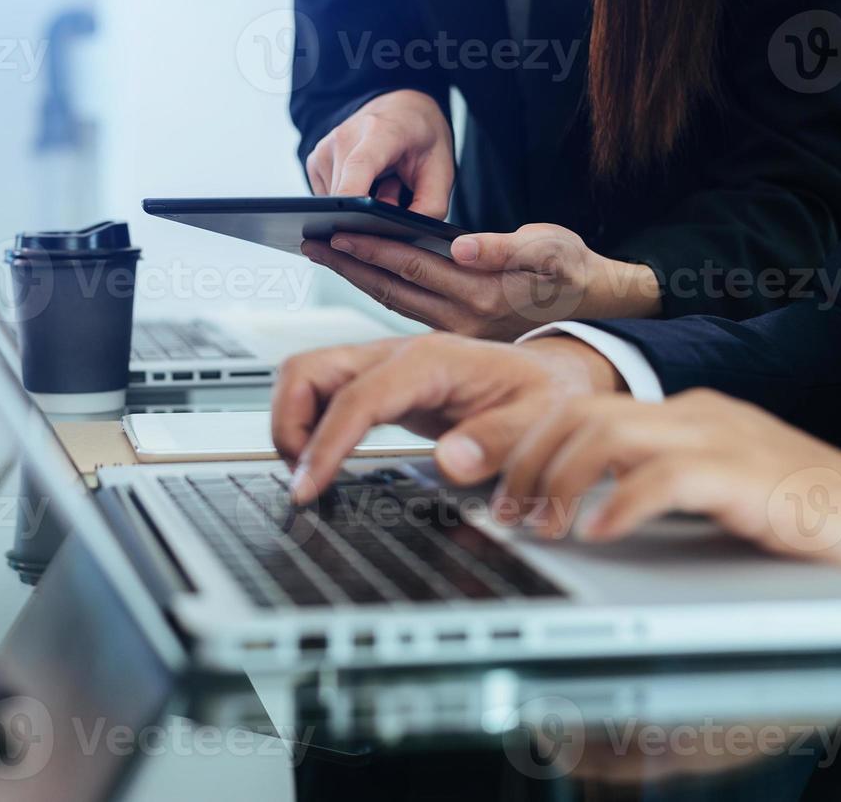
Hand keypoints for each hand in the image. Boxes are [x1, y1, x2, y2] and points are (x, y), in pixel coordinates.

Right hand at [270, 333, 624, 502]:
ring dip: (293, 422)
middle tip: (302, 480)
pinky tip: (324, 457)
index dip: (324, 444)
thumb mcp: (537, 419)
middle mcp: (396, 354)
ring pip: (304, 376)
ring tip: (309, 472)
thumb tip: (450, 464)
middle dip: (289, 425)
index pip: (356, 398)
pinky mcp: (379, 381)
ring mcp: (382, 365)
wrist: (551, 375)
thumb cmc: (544, 394)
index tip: (308, 487)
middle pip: (308, 370)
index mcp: (429, 361)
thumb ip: (497, 442)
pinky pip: (323, 392)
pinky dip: (309, 423)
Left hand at [301, 223, 661, 338]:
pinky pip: (407, 309)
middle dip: (349, 261)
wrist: (598, 311)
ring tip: (326, 251)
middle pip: (391, 287)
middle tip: (311, 241)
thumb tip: (463, 247)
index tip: (337, 229)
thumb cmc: (574, 272)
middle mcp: (464, 319)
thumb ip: (507, 247)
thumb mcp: (552, 248)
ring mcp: (458, 331)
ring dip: (358, 276)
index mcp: (482, 294)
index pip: (412, 266)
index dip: (372, 246)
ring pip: (394, 301)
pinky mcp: (457, 334)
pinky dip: (381, 288)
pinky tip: (362, 273)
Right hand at [305, 89, 454, 217]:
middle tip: (396, 195)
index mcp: (381, 132)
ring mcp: (325, 148)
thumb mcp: (443, 171)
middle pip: (345, 196)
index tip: (352, 224)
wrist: (402, 109)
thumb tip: (402, 238)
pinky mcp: (315, 161)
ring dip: (358, 208)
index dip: (352, 197)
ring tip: (382, 184)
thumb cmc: (422, 138)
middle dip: (367, 215)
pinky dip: (348, 200)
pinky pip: (328, 198)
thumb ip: (429, 207)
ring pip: (335, 203)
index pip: (359, 166)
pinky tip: (366, 184)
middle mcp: (345, 137)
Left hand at [494, 390, 840, 598]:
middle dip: (530, 459)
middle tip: (508, 511)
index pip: (585, 407)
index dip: (530, 444)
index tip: (499, 486)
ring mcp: (722, 439)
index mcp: (687, 414)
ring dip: (562, 480)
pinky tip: (599, 536)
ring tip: (544, 525)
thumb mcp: (715, 494)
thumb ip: (658, 487)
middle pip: (581, 411)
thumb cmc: (808, 521)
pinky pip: (664, 477)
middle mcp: (698, 414)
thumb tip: (587, 513)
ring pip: (608, 432)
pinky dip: (621, 505)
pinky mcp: (746, 475)